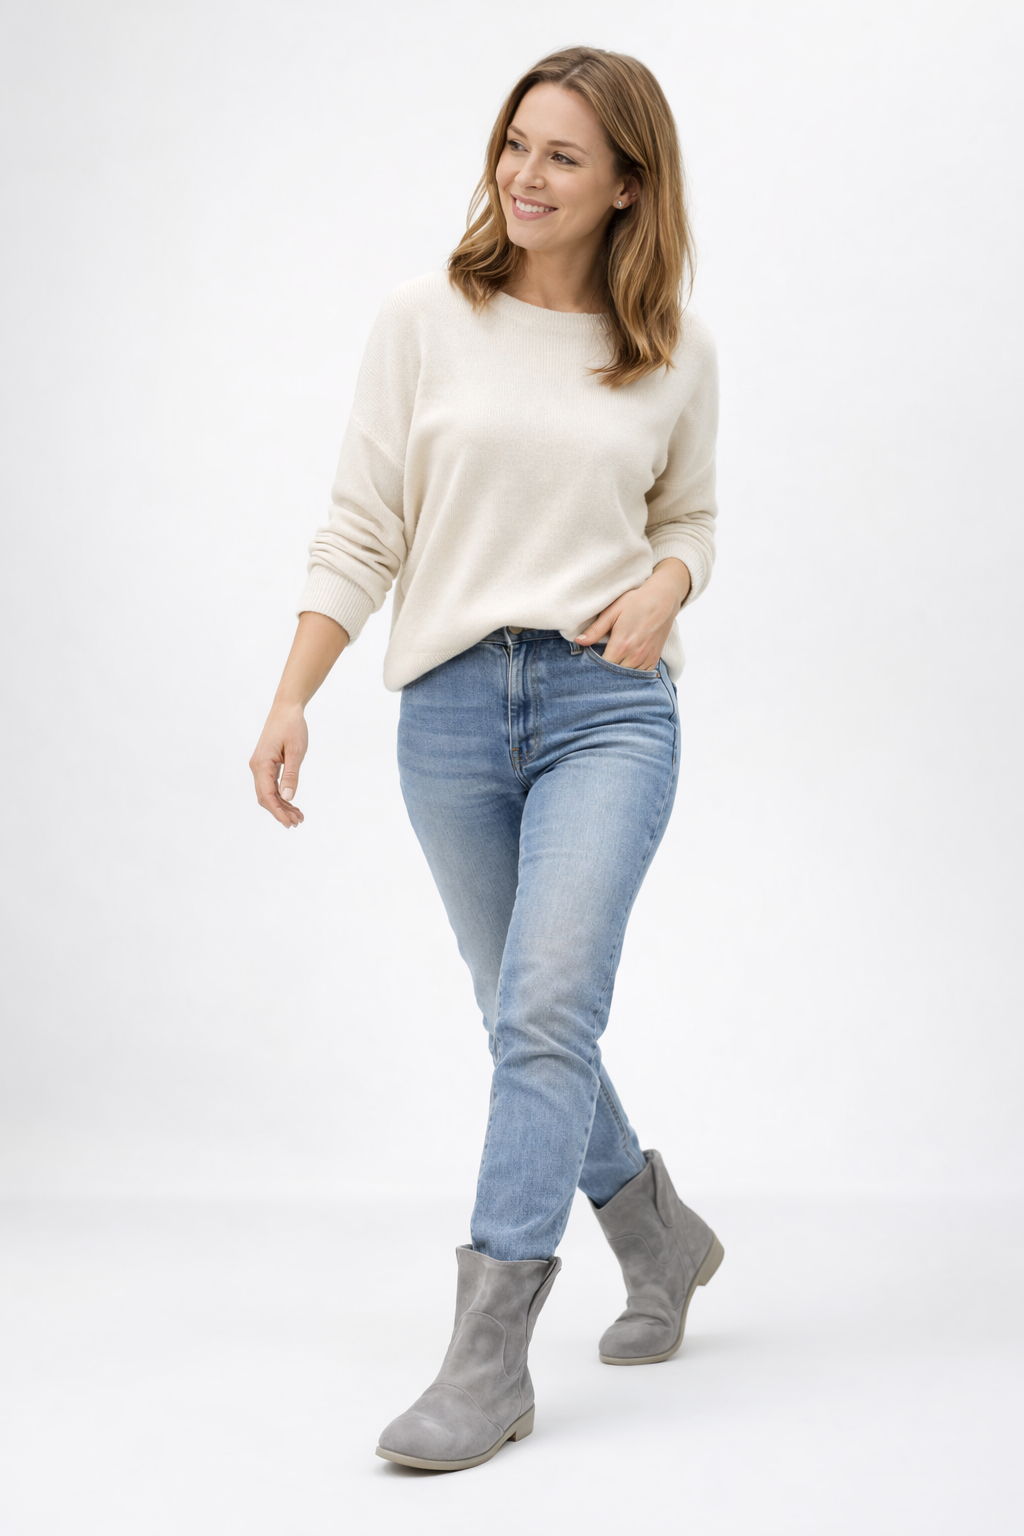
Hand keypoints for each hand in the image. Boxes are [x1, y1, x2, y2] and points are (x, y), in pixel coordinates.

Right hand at [249, 703, 307, 827]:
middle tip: (297, 822)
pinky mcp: (266, 764)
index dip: (277, 811)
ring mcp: (260, 766)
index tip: (289, 823)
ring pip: (268, 793)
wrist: (286, 709)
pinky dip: (281, 796)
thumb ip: (291, 775)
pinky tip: (292, 803)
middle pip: (265, 797)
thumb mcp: (296, 751)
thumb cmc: (292, 726)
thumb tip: (287, 798)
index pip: (266, 795)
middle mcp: (257, 767)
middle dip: (280, 812)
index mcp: (262, 764)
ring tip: (298, 816)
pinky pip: (271, 785)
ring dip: (281, 806)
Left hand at [576, 558, 690, 669]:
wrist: (662, 599)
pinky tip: (627, 664)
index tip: (590, 663)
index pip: (603, 667)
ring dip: (621, 673)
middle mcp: (634, 655)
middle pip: (615, 674)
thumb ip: (595, 630)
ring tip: (614, 664)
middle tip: (600, 665)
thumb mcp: (612, 612)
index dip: (595, 666)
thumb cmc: (636, 602)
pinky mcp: (655, 658)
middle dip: (607, 671)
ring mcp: (646, 658)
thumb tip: (579, 641)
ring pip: (629, 676)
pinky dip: (634, 672)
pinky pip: (642, 673)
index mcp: (621, 645)